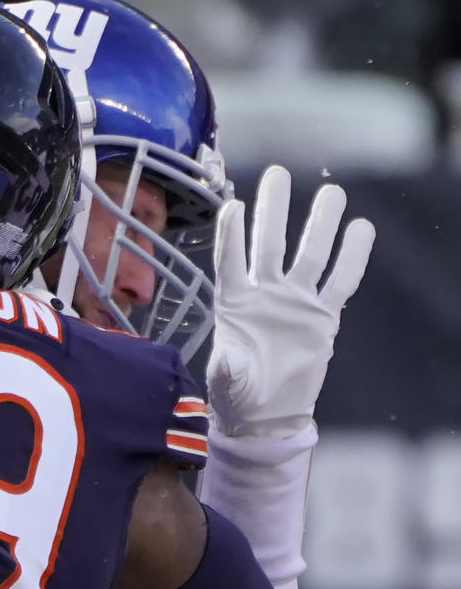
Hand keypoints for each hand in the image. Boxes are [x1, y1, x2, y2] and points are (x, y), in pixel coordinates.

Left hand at [206, 165, 374, 437]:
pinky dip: (351, 257)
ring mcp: (294, 301)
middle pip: (270, 243)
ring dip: (319, 225)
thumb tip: (228, 361)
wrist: (266, 414)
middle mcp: (264, 293)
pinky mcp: (321, 316)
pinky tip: (362, 229)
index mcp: (234, 302)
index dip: (231, 235)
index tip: (233, 206)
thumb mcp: (227, 384)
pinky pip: (340, 282)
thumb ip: (228, 370)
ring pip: (310, 255)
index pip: (231, 260)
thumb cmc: (237, 395)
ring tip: (332, 192)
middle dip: (273, 210)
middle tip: (277, 174)